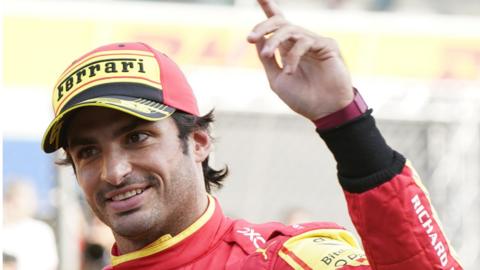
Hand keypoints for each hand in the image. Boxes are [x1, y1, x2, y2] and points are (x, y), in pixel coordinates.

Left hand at [247, 0, 353, 119]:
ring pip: (290, 29)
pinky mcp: (327, 45)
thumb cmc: (302, 98)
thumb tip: (256, 39)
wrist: (324, 111)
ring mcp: (314, 43)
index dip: (269, 8)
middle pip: (280, 23)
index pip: (278, 24)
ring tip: (267, 55)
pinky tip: (290, 70)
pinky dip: (293, 55)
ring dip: (274, 41)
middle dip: (263, 26)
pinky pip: (305, 42)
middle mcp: (300, 43)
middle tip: (250, 37)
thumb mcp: (276, 79)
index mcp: (288, 49)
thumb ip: (267, 59)